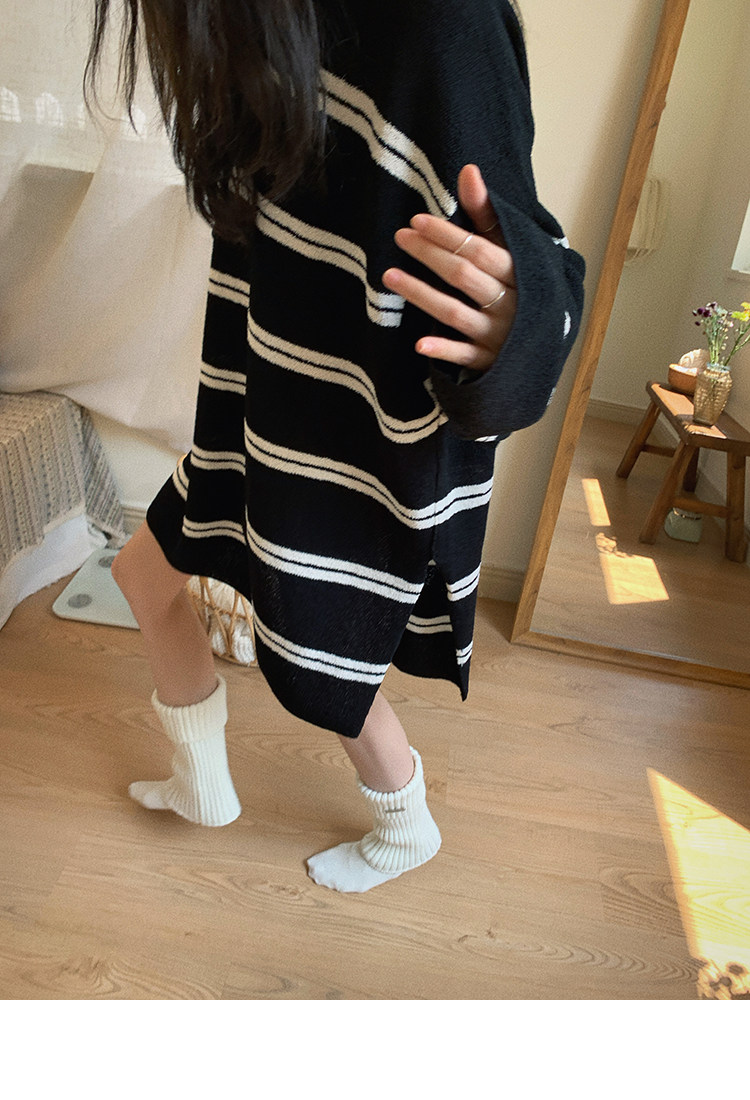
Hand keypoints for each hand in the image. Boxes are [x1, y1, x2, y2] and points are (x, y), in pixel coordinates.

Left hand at [383, 164, 515, 372]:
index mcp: (517, 274)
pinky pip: (464, 355)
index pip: (479, 250)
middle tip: (400, 237)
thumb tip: (468, 170)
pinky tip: (420, 343)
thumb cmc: (520, 287)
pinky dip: (443, 350)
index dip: (447, 235)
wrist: (544, 343)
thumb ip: (487, 215)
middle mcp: (509, 303)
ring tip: (390, 276)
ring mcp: (498, 334)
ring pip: (456, 313)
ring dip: (422, 295)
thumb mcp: (509, 250)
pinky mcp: (489, 361)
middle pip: (464, 276)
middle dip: (430, 255)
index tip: (417, 221)